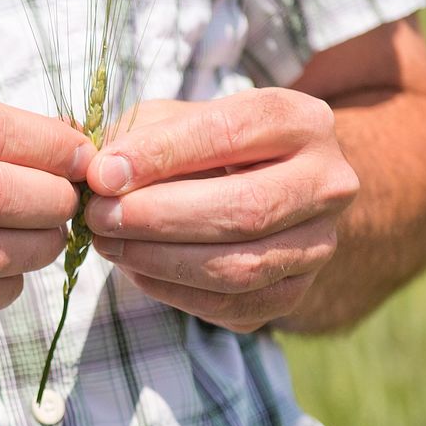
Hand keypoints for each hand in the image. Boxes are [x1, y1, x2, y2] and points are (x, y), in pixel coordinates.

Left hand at [85, 88, 358, 332]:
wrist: (266, 190)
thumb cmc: (209, 147)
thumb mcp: (179, 120)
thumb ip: (140, 137)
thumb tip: (98, 172)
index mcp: (301, 122)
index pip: (232, 133)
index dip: (162, 155)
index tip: (102, 174)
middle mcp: (328, 183)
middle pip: (245, 209)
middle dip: (158, 217)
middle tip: (98, 216)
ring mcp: (318, 245)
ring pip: (240, 267)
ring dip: (160, 259)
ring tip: (108, 242)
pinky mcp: (295, 292)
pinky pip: (231, 305)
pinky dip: (173, 291)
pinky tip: (135, 269)